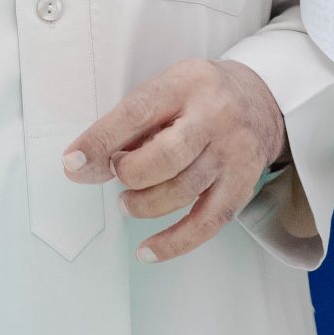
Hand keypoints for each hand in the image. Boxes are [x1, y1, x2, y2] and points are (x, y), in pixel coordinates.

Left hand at [63, 58, 286, 262]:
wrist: (261, 100)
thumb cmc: (198, 98)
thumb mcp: (165, 90)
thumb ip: (127, 126)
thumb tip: (81, 166)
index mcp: (186, 84)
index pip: (138, 112)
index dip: (102, 139)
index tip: (73, 161)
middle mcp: (215, 117)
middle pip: (166, 157)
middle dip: (130, 174)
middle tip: (117, 175)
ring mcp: (232, 153)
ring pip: (183, 191)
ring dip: (143, 205)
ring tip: (128, 202)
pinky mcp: (243, 184)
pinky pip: (207, 222)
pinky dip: (174, 242)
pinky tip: (148, 250)